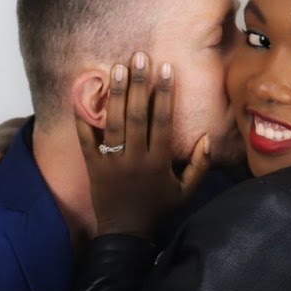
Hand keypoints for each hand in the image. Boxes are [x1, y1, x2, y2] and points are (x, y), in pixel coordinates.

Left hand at [74, 52, 209, 238]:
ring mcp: (112, 162)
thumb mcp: (186, 192)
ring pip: (113, 122)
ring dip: (116, 93)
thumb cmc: (157, 208)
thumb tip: (207, 137)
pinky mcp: (93, 166)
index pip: (162, 121)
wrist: (124, 233)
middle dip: (139, 85)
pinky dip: (83, 118)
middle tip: (139, 56)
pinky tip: (83, 94)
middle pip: (137, 115)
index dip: (164, 94)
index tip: (165, 70)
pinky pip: (86, 139)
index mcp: (158, 162)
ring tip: (118, 67)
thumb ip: (199, 165)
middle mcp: (135, 158)